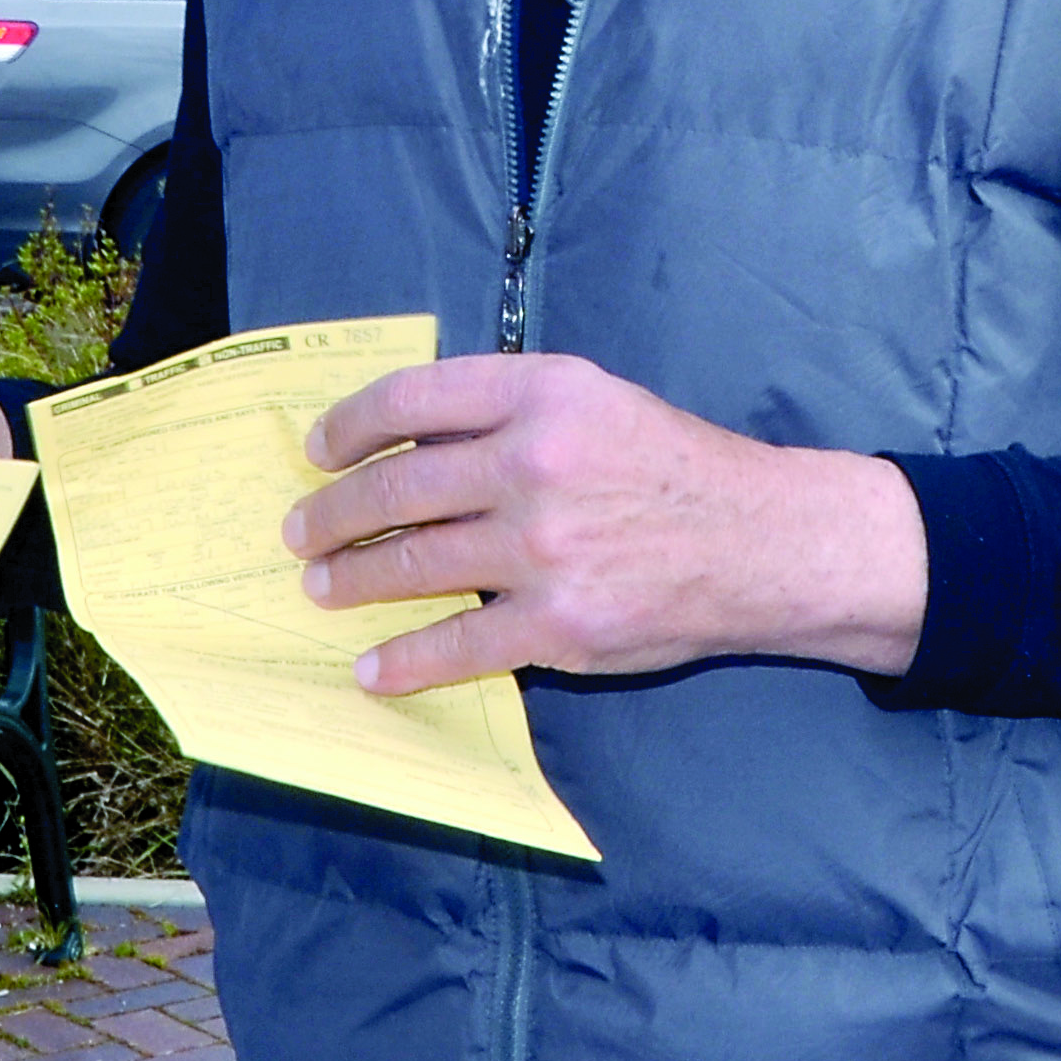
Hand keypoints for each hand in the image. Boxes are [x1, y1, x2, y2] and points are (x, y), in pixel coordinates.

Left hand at [284, 353, 926, 695]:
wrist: (759, 542)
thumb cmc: (669, 465)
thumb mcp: (594, 400)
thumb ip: (508, 408)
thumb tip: (404, 441)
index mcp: (542, 393)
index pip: (412, 399)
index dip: (350, 426)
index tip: (319, 449)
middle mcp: (536, 462)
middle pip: (398, 487)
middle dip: (333, 514)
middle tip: (302, 532)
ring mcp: (544, 547)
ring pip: (414, 564)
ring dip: (353, 579)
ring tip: (322, 587)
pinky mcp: (558, 624)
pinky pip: (457, 644)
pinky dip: (404, 659)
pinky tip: (373, 666)